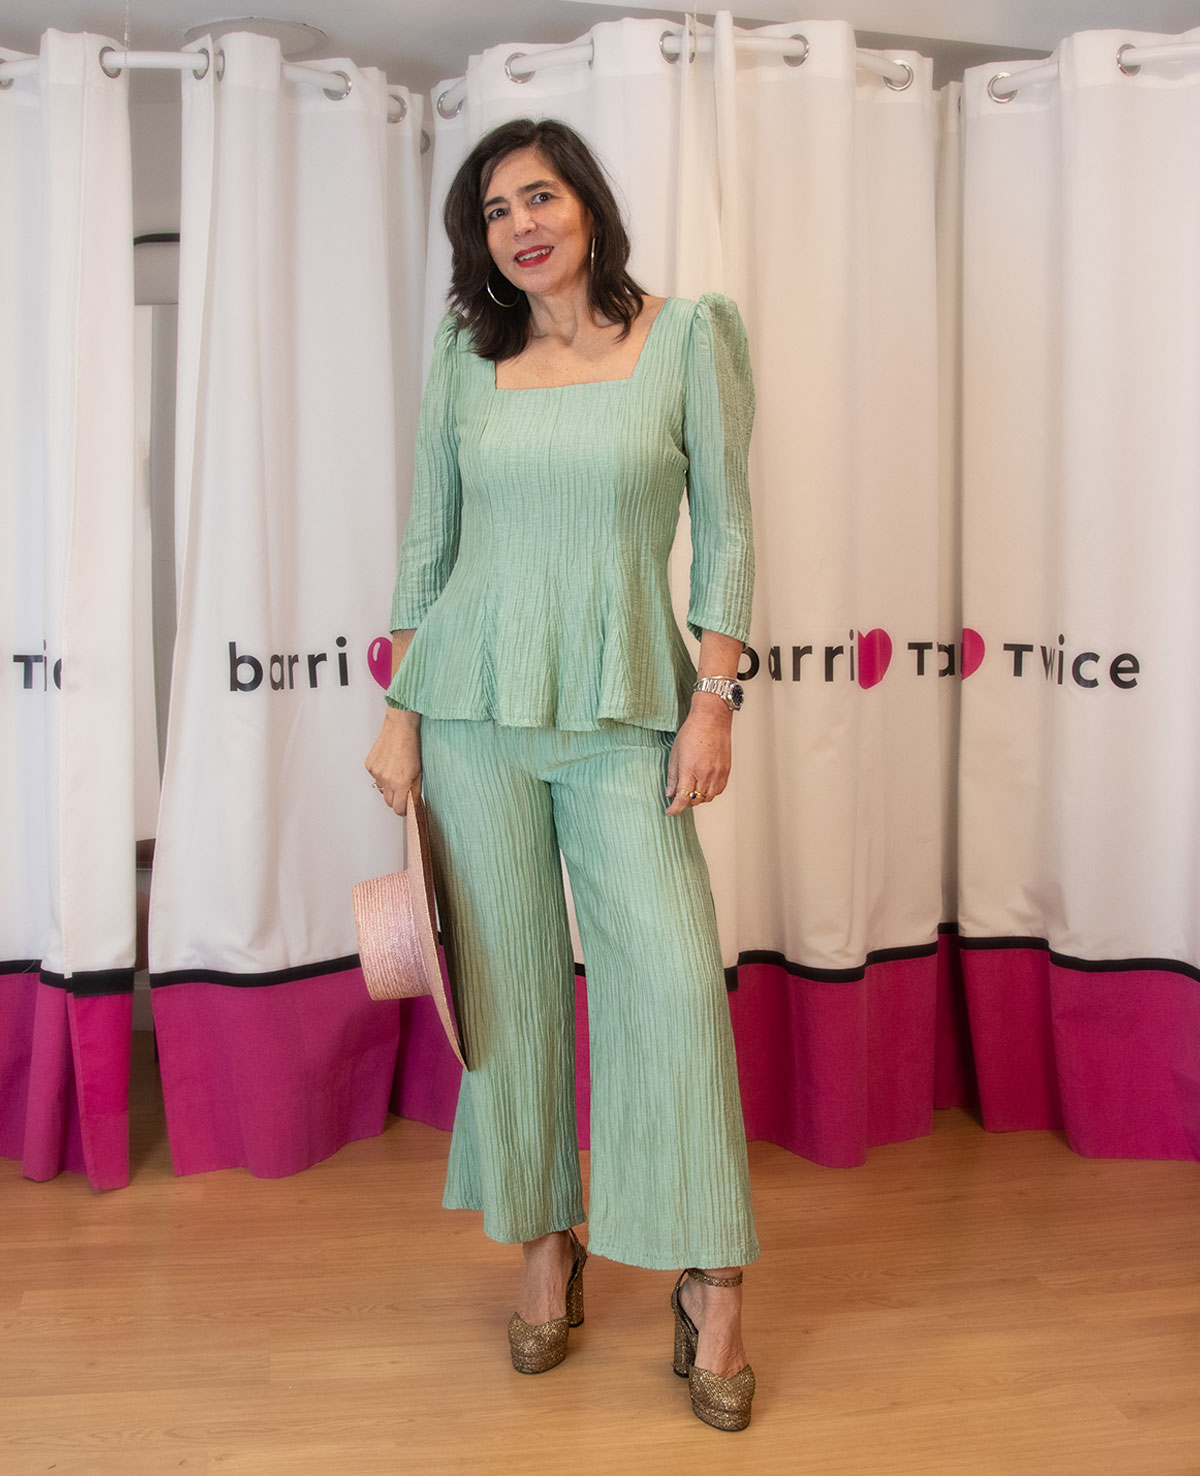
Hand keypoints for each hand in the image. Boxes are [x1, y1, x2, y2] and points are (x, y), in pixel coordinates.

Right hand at [365, 707, 421, 815]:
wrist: (400, 728)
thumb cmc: (412, 747)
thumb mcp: (419, 772)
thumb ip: (415, 791)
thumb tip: (412, 804)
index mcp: (401, 783)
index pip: (398, 809)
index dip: (403, 809)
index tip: (406, 807)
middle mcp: (387, 780)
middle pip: (388, 802)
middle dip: (395, 799)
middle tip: (402, 789)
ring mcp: (376, 773)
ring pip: (382, 789)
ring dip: (388, 786)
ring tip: (396, 772)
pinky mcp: (369, 766)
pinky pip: (375, 778)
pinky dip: (381, 774)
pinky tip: (388, 764)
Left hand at [665, 696, 732, 815]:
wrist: (712, 719)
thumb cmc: (692, 732)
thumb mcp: (675, 753)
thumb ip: (673, 776)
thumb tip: (670, 793)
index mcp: (689, 770)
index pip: (682, 799)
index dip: (675, 809)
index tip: (670, 812)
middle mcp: (705, 774)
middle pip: (694, 800)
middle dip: (685, 802)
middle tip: (678, 796)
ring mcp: (717, 773)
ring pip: (707, 798)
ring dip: (698, 799)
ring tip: (691, 790)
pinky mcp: (726, 771)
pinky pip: (718, 790)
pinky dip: (709, 793)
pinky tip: (703, 785)